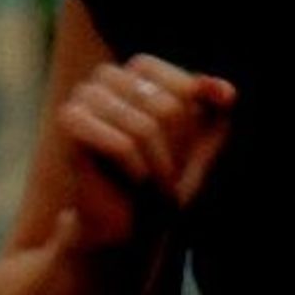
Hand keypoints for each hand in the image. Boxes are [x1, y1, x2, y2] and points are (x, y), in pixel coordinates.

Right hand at [53, 58, 235, 253]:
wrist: (126, 224)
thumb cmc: (164, 178)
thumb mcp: (204, 143)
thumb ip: (218, 112)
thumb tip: (226, 91)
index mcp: (139, 70)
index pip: (184, 86)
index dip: (191, 125)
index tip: (184, 150)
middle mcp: (108, 76)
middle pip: (166, 107)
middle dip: (175, 149)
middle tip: (167, 174)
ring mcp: (83, 97)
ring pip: (144, 128)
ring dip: (159, 166)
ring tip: (153, 184)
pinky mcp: (67, 123)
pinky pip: (121, 145)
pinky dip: (137, 171)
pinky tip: (134, 183)